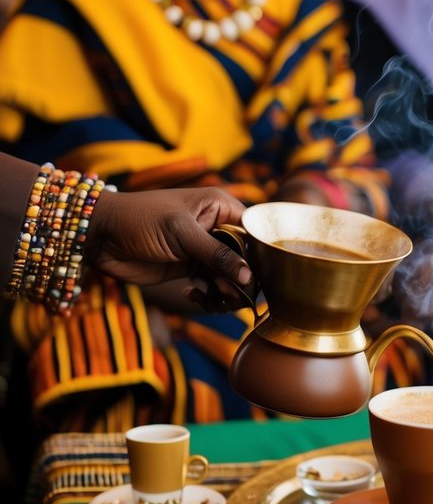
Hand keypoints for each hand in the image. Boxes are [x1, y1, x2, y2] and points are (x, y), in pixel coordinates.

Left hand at [87, 187, 251, 295]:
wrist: (101, 236)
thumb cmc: (140, 220)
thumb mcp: (181, 233)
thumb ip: (216, 254)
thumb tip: (249, 277)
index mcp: (220, 206)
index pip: (254, 230)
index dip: (261, 253)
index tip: (259, 275)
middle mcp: (217, 227)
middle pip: (247, 257)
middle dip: (242, 278)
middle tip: (228, 292)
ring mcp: (204, 250)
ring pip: (232, 277)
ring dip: (226, 292)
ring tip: (212, 297)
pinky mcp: (190, 268)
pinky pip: (213, 287)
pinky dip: (209, 297)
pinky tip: (192, 295)